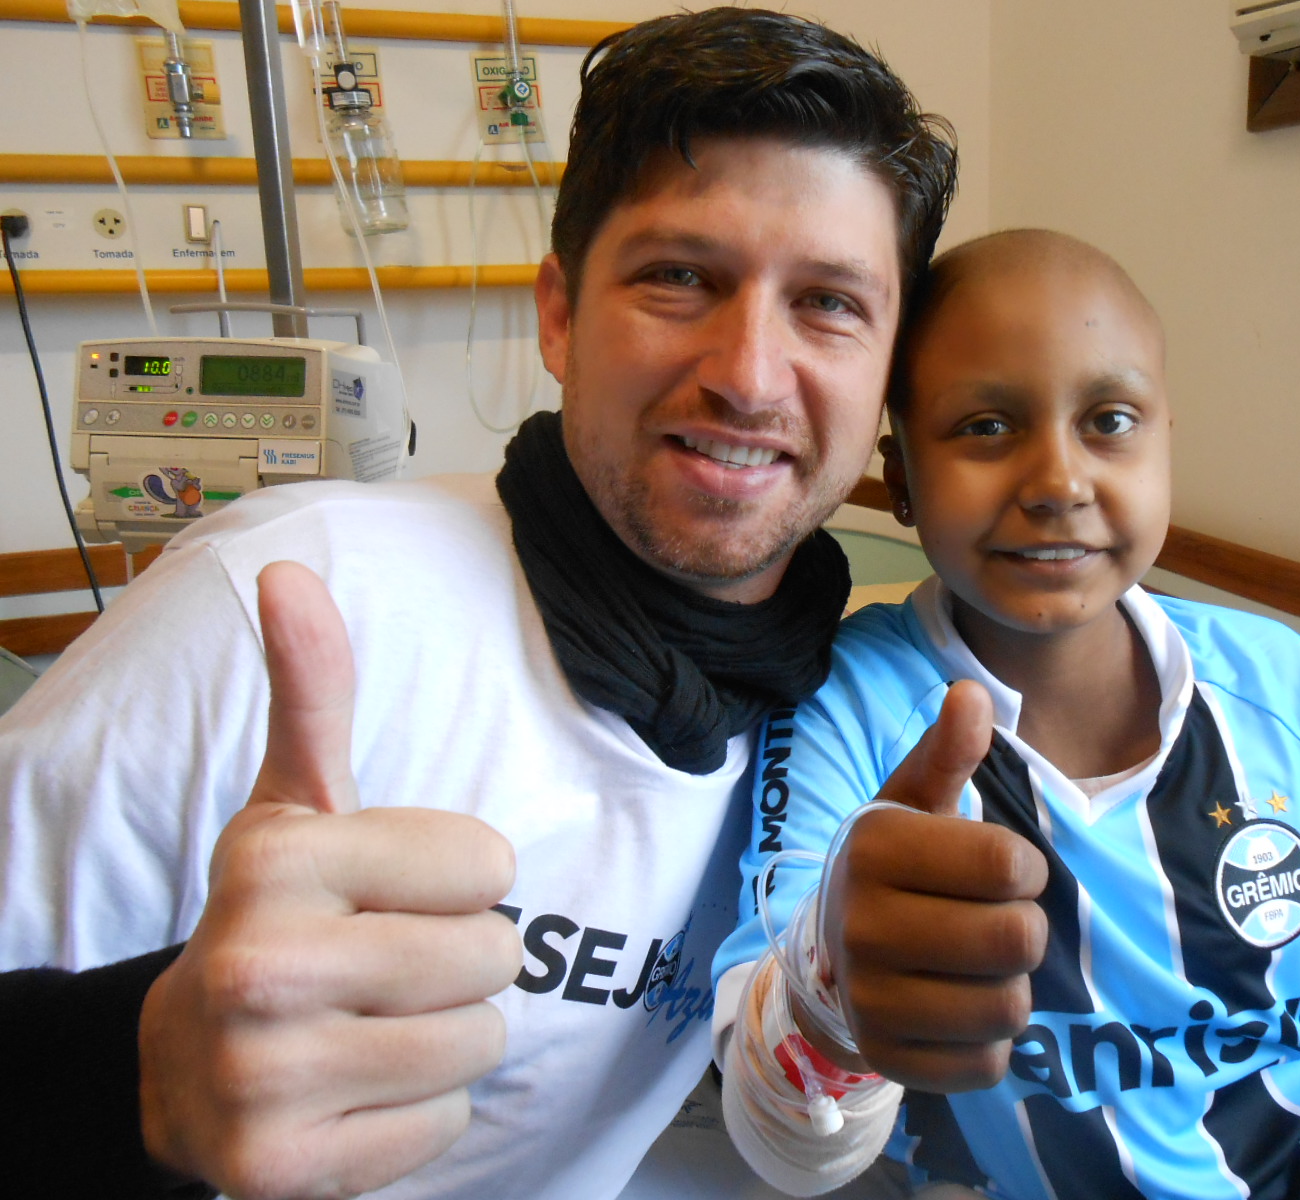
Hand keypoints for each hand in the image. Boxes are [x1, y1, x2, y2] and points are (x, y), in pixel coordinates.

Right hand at [138, 562, 523, 1199]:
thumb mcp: (294, 803)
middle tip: (387, 964)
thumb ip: (313, 692)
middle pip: (494, 955)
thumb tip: (288, 573)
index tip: (401, 889)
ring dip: (447, 1036)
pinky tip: (354, 1089)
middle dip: (462, 959)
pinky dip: (417, 1112)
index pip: (489, 864)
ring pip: (479, 1042)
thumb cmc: (275, 919)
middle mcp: (259, 966)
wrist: (184, 1063)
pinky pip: (445, 1123)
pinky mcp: (286, 1168)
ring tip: (374, 1023)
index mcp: (278, 861)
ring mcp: (266, 1077)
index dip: (463, 878)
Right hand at [807, 681, 1047, 1092]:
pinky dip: (990, 1041)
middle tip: (993, 920)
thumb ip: (949, 752)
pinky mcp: (888, 1059)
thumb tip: (973, 693)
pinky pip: (987, 1065)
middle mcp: (862, 928)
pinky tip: (960, 1009)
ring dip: (1013, 987)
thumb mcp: (916, 803)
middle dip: (1024, 927)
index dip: (1024, 868)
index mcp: (875, 851)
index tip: (1000, 869)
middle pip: (1018, 938)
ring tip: (978, 966)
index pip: (1009, 863)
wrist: (833, 954)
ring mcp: (870, 1001)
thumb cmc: (898, 868)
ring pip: (1010, 1008)